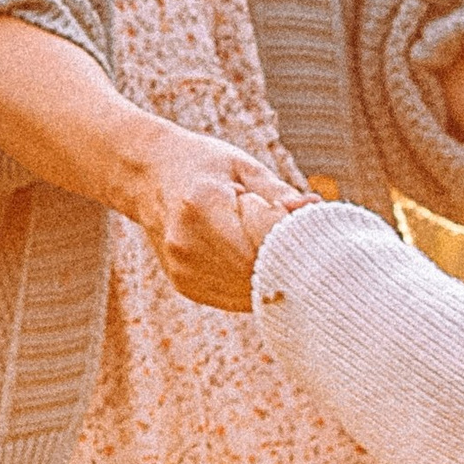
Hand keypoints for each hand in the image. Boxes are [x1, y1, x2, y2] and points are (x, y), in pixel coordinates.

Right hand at [128, 127, 308, 309]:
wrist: (148, 177)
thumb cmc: (203, 165)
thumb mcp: (242, 166)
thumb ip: (279, 193)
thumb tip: (314, 211)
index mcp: (201, 206)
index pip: (262, 241)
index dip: (288, 235)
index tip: (296, 218)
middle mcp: (186, 244)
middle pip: (257, 271)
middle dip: (283, 257)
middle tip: (289, 233)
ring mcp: (182, 270)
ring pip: (249, 291)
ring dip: (269, 273)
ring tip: (261, 240)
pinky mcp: (184, 286)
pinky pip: (236, 297)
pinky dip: (252, 282)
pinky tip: (248, 257)